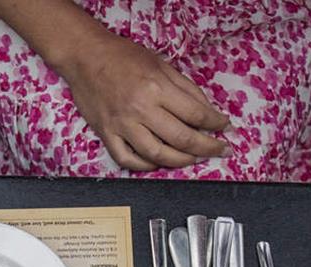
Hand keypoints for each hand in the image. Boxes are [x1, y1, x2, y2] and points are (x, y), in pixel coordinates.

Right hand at [62, 28, 229, 171]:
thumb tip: (207, 111)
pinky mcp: (106, 134)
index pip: (196, 114)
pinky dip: (146, 166)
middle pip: (182, 139)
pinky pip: (128, 160)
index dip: (216, 123)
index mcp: (157, 88)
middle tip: (220, 150)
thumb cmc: (123, 56)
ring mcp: (122, 125)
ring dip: (181, 161)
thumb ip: (185, 88)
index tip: (225, 127)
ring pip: (158, 155)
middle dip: (207, 147)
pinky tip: (159, 162)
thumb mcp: (161, 63)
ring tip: (194, 159)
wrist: (85, 56)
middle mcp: (141, 109)